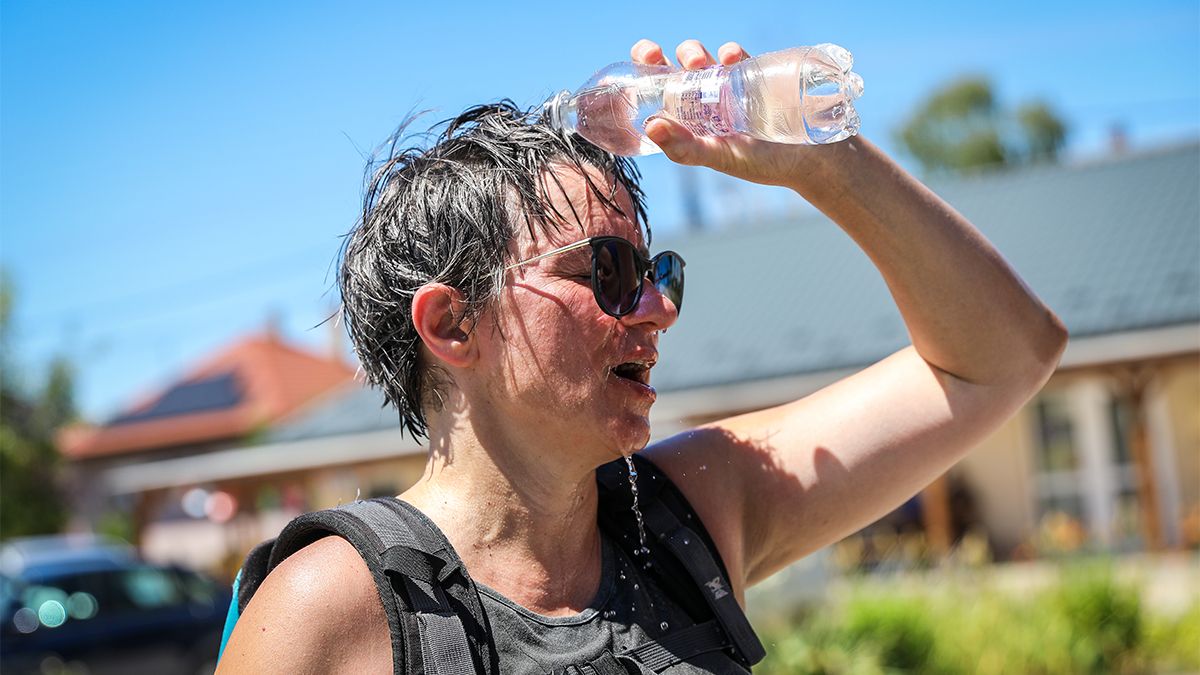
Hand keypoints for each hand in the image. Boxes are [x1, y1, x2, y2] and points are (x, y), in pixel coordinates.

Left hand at [632, 39, 828, 188]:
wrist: (813, 156)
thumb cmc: (764, 163)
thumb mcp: (720, 157)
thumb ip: (685, 147)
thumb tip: (651, 126)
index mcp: (686, 122)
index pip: (654, 95)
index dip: (642, 75)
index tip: (638, 69)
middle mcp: (702, 102)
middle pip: (670, 70)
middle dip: (660, 55)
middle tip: (656, 56)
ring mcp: (726, 86)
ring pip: (699, 58)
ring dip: (692, 52)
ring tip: (699, 64)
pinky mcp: (752, 74)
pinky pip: (734, 55)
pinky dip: (729, 51)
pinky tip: (731, 57)